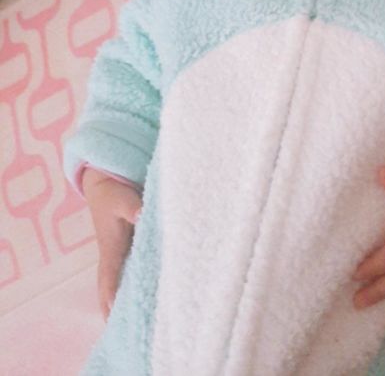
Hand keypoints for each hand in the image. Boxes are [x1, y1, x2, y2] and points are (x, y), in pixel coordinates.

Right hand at [82, 168, 141, 319]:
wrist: (106, 181)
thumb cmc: (112, 192)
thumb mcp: (121, 198)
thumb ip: (133, 208)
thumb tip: (142, 217)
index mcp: (110, 248)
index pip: (108, 278)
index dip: (110, 296)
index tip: (112, 316)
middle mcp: (115, 254)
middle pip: (113, 286)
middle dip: (116, 307)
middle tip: (126, 327)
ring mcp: (122, 251)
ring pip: (123, 278)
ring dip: (128, 295)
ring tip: (140, 316)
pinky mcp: (131, 244)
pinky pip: (133, 267)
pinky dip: (138, 278)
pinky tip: (154, 285)